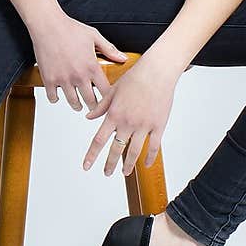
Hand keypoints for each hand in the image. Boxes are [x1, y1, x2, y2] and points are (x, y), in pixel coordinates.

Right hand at [31, 13, 126, 110]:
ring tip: (78, 105)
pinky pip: (53, 97)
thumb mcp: (94, 36)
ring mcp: (63, 79)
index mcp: (92, 67)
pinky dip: (56, 98)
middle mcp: (79, 76)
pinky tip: (59, 94)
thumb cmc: (70, 29)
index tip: (108, 100)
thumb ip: (109, 49)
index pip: (106, 92)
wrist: (47, 25)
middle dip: (94, 106)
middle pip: (91, 102)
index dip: (109, 99)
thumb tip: (123, 58)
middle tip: (94, 107)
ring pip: (73, 103)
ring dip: (77, 105)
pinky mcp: (49, 79)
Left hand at [82, 52, 176, 176]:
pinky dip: (150, 157)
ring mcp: (143, 125)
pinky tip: (146, 164)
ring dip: (128, 164)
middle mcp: (127, 122)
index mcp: (114, 114)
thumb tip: (88, 117)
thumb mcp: (113, 90)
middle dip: (110, 164)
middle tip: (106, 173)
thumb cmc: (135, 77)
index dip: (92, 155)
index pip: (99, 140)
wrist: (157, 72)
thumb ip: (100, 106)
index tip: (87, 166)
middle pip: (116, 150)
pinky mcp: (158, 125)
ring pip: (134, 151)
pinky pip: (154, 146)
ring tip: (124, 172)